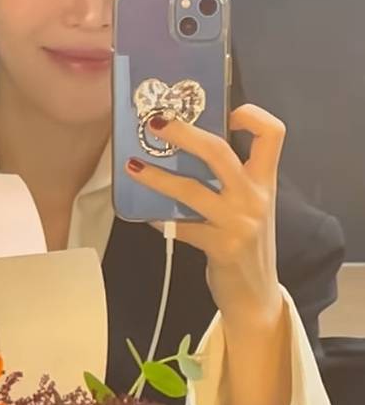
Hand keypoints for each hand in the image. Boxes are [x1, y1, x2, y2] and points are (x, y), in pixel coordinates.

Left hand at [125, 104, 285, 328]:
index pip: (273, 134)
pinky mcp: (221, 247)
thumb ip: (230, 180)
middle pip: (220, 152)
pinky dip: (159, 219)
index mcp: (265, 181)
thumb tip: (185, 148)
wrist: (256, 294)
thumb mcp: (248, 206)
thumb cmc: (245, 242)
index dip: (252, 115)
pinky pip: (181, 226)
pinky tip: (146, 216)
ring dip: (157, 176)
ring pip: (191, 189)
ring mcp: (239, 223)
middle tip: (155, 122)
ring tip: (132, 166)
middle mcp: (256, 197)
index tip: (227, 111)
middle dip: (184, 132)